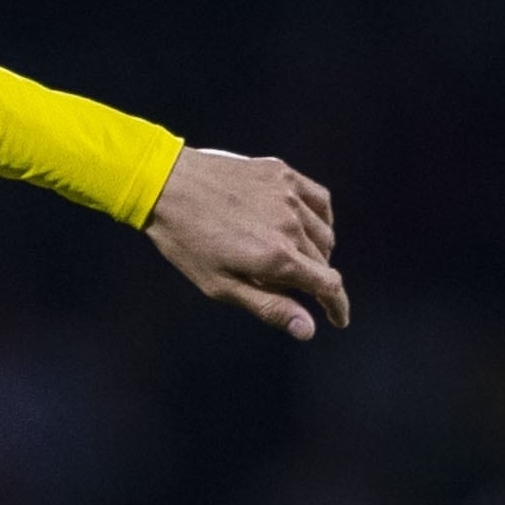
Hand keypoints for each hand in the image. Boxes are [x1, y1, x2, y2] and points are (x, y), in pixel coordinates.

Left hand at [145, 148, 345, 341]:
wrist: (166, 184)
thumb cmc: (186, 241)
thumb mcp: (220, 286)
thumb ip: (269, 307)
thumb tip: (308, 330)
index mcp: (277, 257)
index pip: (328, 285)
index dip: (337, 306)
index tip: (338, 319)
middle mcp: (291, 225)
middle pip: (323, 262)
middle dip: (314, 280)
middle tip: (287, 285)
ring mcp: (289, 196)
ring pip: (324, 233)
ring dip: (316, 252)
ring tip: (289, 258)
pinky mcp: (283, 174)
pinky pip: (319, 200)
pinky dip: (320, 219)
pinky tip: (303, 227)